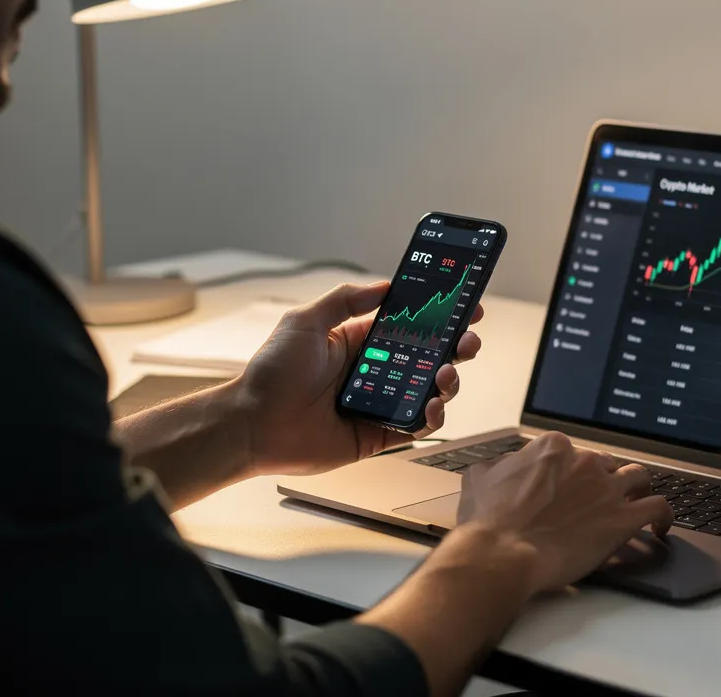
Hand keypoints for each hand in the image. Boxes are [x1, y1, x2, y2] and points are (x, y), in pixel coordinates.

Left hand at [235, 282, 482, 475]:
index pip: (409, 325)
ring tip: (446, 374)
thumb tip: (384, 285)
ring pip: (428, 391)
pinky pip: (414, 426)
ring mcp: (377, 403)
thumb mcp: (306, 320)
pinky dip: (431, 417)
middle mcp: (373, 372)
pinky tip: (431, 406)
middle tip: (468, 341)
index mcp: (359, 342)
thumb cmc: (271, 373)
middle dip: (455, 347)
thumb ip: (346, 300)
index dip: (439, 317)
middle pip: (427, 358)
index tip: (465, 306)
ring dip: (447, 381)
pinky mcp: (376, 434)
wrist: (252, 424)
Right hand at [456, 432, 672, 592]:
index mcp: (555, 448)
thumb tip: (499, 467)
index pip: (574, 453)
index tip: (568, 490)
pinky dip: (664, 515)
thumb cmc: (489, 521)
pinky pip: (658, 508)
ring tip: (634, 504)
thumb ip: (497, 466)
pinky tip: (660, 527)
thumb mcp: (480, 479)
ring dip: (637, 489)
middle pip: (606, 465)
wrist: (502, 552)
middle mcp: (586, 461)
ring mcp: (607, 489)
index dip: (572, 473)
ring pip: (639, 477)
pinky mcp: (623, 519)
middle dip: (602, 481)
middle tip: (594, 503)